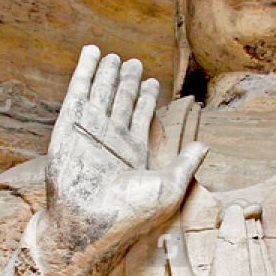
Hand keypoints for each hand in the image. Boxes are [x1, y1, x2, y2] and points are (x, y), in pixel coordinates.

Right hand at [32, 45, 206, 275]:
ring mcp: (90, 130)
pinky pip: (79, 90)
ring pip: (101, 92)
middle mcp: (111, 140)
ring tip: (114, 56)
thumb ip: (186, 164)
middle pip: (122, 101)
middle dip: (128, 82)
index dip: (147, 98)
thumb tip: (205, 146)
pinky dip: (85, 70)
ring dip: (108, 74)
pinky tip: (92, 52)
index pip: (142, 117)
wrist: (88, 222)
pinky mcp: (70, 124)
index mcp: (134, 153)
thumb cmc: (129, 213)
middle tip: (134, 62)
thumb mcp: (170, 187)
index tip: (152, 82)